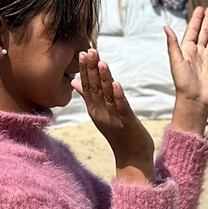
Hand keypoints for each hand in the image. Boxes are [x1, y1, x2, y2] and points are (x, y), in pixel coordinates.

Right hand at [72, 49, 154, 183]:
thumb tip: (75, 82)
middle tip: (89, 51)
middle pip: (95, 88)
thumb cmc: (119, 134)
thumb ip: (88, 97)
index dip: (85, 70)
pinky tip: (117, 83)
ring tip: (101, 62)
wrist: (132, 158)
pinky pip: (122, 108)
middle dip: (91, 69)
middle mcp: (101, 113)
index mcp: (94, 110)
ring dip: (105, 79)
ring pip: (107, 96)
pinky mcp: (127, 123)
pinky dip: (119, 96)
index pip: (87, 86)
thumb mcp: (101, 113)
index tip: (83, 52)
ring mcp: (113, 119)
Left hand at [165, 6, 207, 133]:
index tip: (199, 9)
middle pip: (203, 33)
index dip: (196, 20)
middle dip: (207, 21)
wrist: (194, 99)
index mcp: (187, 50)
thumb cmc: (182, 82)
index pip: (192, 31)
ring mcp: (207, 60)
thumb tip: (166, 27)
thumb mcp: (175, 60)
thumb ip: (173, 44)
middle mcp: (197, 53)